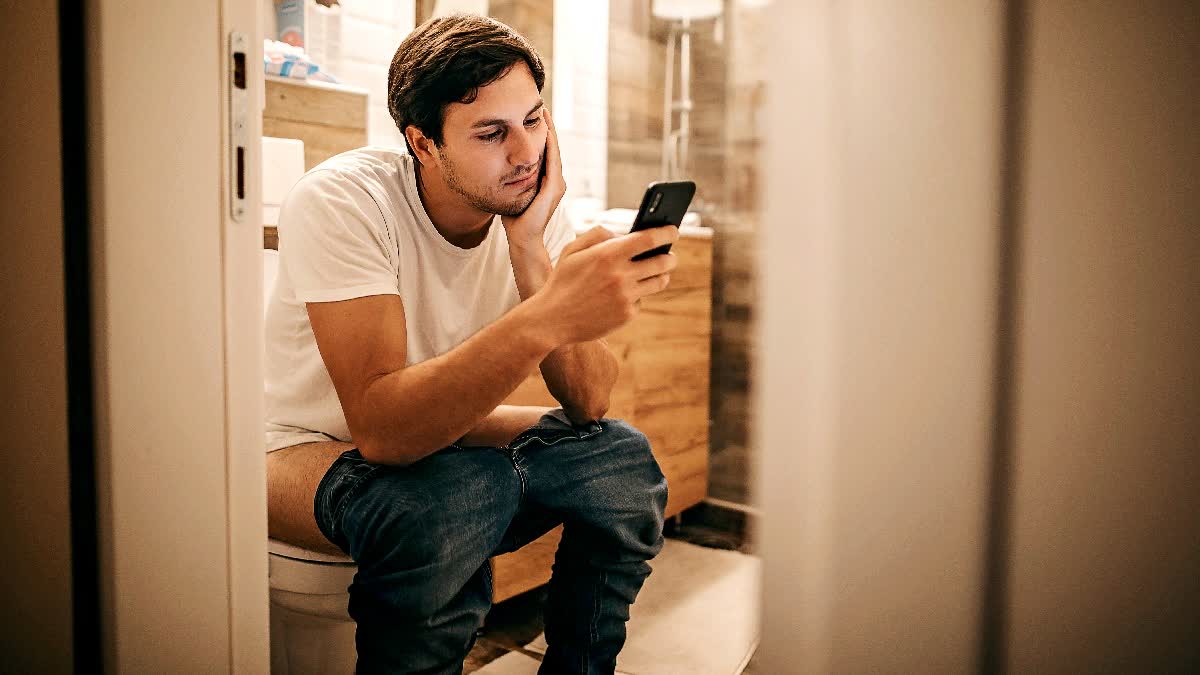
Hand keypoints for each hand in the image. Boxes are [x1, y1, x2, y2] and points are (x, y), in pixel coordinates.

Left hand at [501, 109, 565, 251]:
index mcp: (547, 181)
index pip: (546, 152)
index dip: (541, 133)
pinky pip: (552, 159)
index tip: (532, 115)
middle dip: (547, 127)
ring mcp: (557, 184)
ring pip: (554, 150)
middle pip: (552, 147)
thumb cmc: (514, 219)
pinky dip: (549, 143)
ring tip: (543, 111)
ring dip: (550, 130)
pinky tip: (544, 129)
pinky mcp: (554, 188)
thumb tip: (495, 162)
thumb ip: (509, 176)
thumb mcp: (511, 191)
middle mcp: (556, 181)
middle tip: (541, 105)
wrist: (522, 239)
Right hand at [529, 224, 680, 344]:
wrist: (552, 319)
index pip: (649, 239)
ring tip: (659, 272)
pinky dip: (636, 296)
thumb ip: (598, 234)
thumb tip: (624, 235)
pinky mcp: (627, 315)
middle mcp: (621, 275)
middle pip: (662, 262)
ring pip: (659, 282)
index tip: (673, 230)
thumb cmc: (562, 281)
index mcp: (608, 254)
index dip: (667, 233)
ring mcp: (626, 297)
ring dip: (661, 275)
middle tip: (670, 255)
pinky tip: (624, 295)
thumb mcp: (572, 249)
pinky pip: (641, 300)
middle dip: (670, 256)